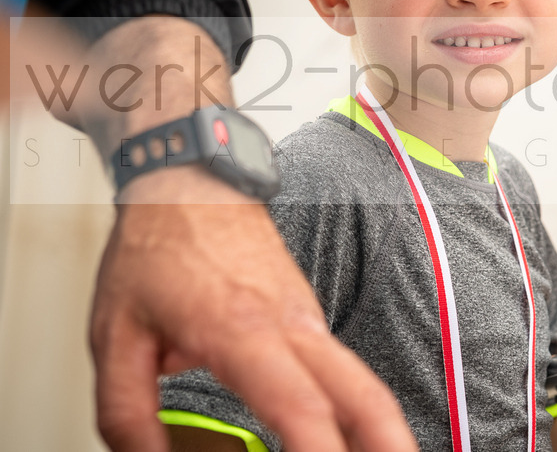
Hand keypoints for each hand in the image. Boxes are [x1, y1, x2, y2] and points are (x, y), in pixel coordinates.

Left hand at [90, 167, 417, 451]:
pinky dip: (354, 409)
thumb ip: (127, 413)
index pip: (299, 406)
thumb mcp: (113, 336)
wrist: (189, 181)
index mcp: (241, 332)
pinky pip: (341, 369)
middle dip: (391, 442)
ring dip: (378, 430)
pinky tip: (340, 439)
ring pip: (361, 382)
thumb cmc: (157, 246)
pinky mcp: (307, 315)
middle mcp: (290, 324)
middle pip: (365, 394)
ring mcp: (306, 317)